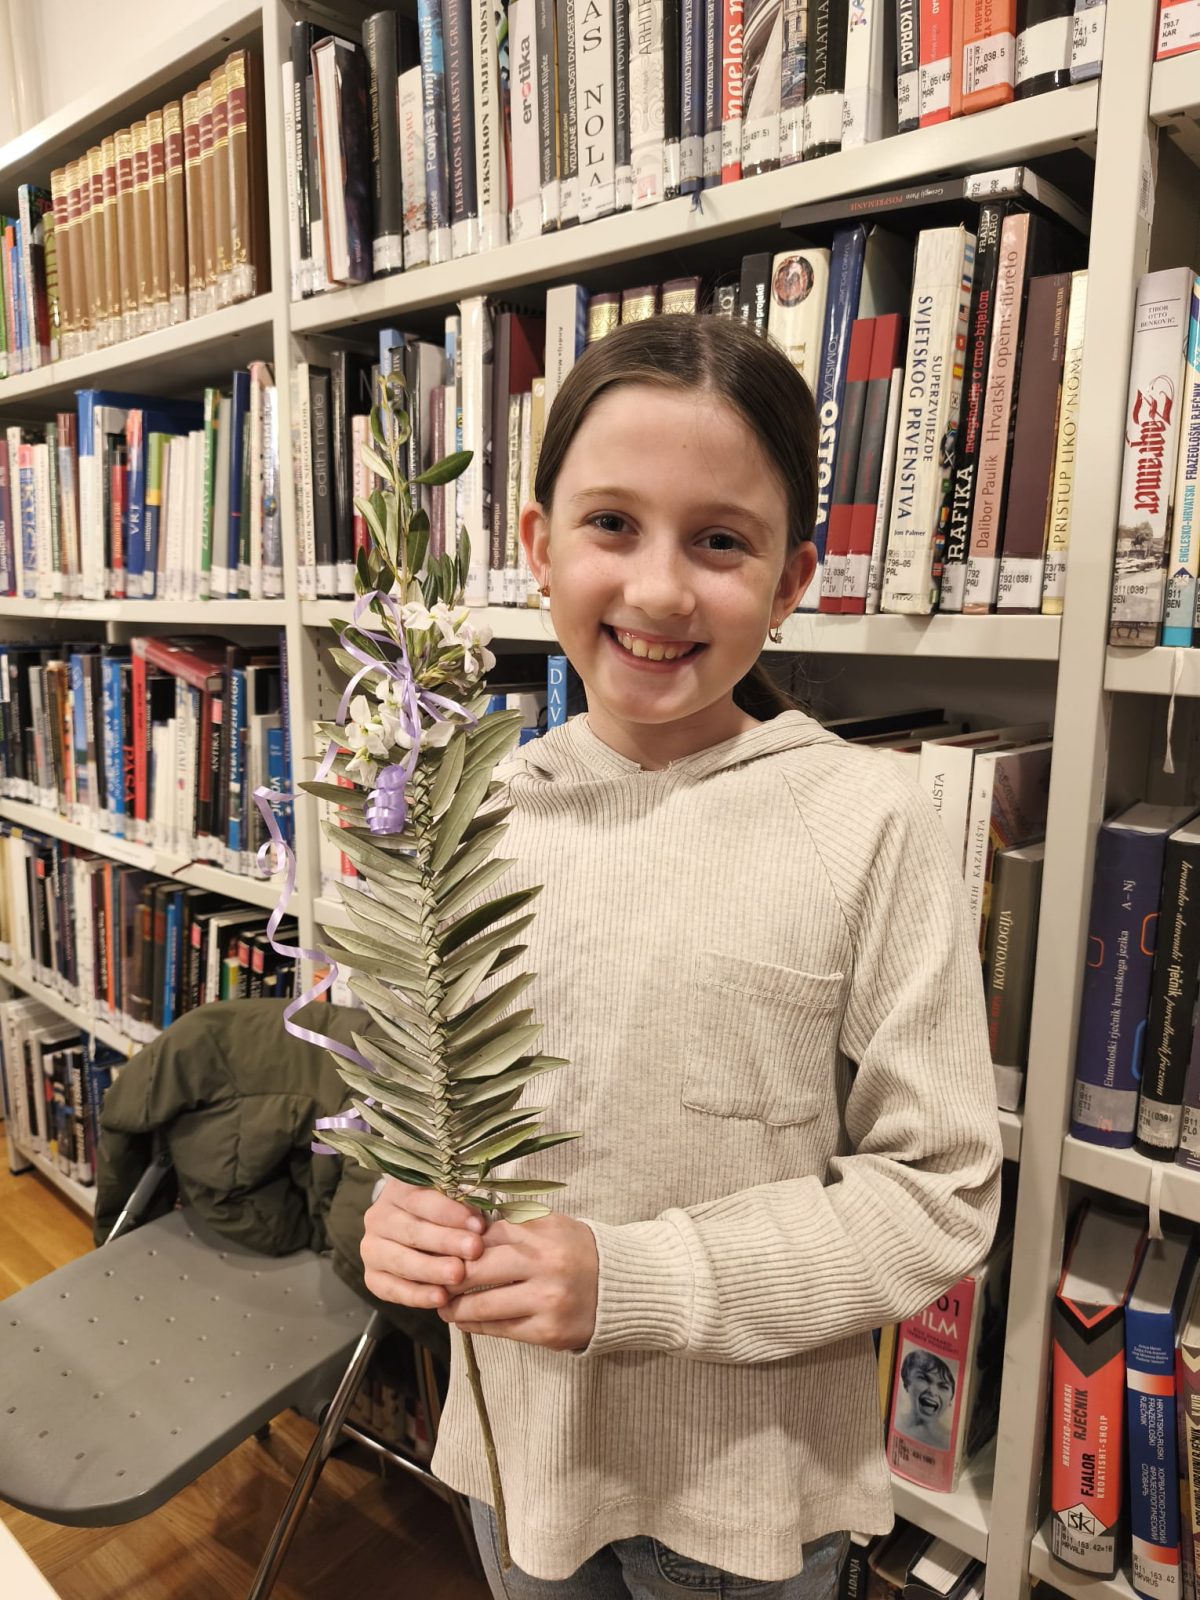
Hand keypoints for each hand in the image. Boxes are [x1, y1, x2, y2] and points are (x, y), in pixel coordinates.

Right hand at [360, 1178, 484, 1309]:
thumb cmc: (442, 1214)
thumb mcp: (449, 1200)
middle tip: (474, 1249)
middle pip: (412, 1230)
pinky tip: (440, 1298)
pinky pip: (391, 1289)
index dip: (451, 1212)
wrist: (414, 1234)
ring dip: (431, 1269)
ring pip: (400, 1260)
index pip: (422, 1199)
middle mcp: (379, 1216)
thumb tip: (479, 1224)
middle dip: (446, 1241)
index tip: (478, 1225)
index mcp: (398, 1190)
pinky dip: (417, 1295)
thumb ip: (461, 1207)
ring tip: (458, 1275)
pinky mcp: (372, 1276)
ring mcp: (372, 1247)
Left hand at [439, 1212, 598, 1351]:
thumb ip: (510, 1225)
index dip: (454, 1245)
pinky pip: (500, 1329)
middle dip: (447, 1276)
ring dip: (454, 1307)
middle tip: (431, 1279)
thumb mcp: (549, 1225)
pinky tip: (465, 1319)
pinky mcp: (548, 1332)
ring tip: (444, 1305)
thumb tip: (461, 1231)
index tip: (436, 1251)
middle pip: (476, 1270)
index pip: (482, 1236)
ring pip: (482, 1305)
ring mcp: (546, 1300)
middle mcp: (544, 1264)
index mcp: (541, 1231)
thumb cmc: (576, 1251)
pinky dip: (475, 1324)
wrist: (621, 1287)